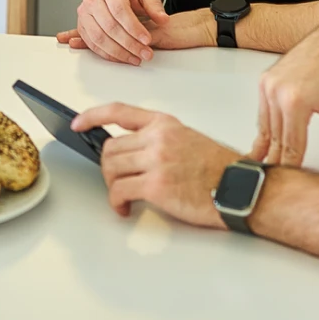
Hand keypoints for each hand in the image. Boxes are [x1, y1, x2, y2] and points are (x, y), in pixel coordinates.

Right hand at [59, 0, 171, 64]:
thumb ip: (155, 6)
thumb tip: (163, 20)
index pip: (120, 10)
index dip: (134, 28)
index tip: (147, 40)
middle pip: (109, 26)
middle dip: (129, 44)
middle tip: (145, 53)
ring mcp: (84, 13)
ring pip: (99, 38)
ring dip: (119, 52)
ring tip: (136, 58)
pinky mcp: (82, 26)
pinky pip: (93, 44)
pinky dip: (108, 54)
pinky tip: (123, 58)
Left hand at [72, 102, 234, 225]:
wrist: (240, 187)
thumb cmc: (218, 169)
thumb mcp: (186, 139)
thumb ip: (158, 140)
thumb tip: (129, 152)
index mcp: (164, 123)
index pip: (119, 111)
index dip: (93, 116)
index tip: (78, 123)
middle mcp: (158, 137)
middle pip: (110, 147)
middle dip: (106, 167)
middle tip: (115, 181)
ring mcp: (157, 160)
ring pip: (111, 168)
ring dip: (111, 185)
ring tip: (122, 196)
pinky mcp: (157, 185)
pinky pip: (119, 191)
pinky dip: (116, 202)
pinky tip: (125, 208)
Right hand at [251, 18, 318, 180]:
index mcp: (296, 100)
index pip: (290, 148)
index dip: (290, 171)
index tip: (287, 188)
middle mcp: (277, 90)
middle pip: (275, 139)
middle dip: (276, 163)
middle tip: (269, 187)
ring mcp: (269, 82)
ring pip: (266, 126)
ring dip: (267, 147)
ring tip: (262, 170)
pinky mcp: (266, 78)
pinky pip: (264, 112)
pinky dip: (266, 128)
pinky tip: (264, 145)